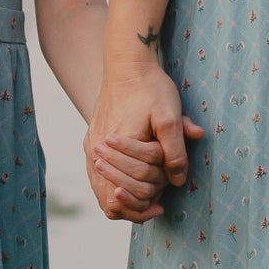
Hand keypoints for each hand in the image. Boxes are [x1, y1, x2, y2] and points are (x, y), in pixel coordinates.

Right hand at [86, 58, 204, 223]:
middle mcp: (97, 149)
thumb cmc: (150, 88)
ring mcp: (90, 146)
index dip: (146, 201)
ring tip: (146, 201)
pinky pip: (96, 177)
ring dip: (123, 199)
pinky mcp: (90, 142)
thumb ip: (175, 150)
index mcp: (116, 145)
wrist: (127, 65)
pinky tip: (129, 188)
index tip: (162, 203)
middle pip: (110, 196)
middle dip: (136, 203)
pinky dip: (111, 187)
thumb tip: (177, 180)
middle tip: (157, 202)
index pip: (126, 190)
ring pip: (100, 190)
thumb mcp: (170, 117)